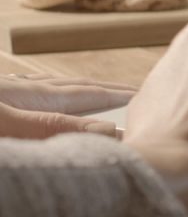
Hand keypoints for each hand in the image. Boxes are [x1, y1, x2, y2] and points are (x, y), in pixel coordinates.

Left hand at [0, 73, 134, 137]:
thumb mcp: (5, 125)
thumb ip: (50, 127)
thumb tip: (105, 128)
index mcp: (32, 96)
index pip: (87, 95)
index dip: (118, 98)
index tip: (144, 100)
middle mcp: (24, 90)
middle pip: (77, 87)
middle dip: (109, 90)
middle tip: (136, 93)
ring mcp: (9, 93)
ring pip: (56, 87)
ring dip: (85, 89)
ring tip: (103, 90)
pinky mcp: (0, 98)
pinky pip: (34, 89)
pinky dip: (55, 90)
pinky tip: (50, 90)